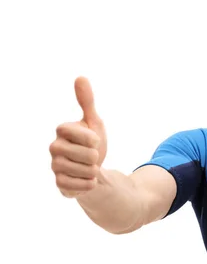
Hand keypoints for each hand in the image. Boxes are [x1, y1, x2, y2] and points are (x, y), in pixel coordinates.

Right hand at [49, 77, 107, 197]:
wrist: (93, 168)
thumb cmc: (92, 143)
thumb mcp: (94, 122)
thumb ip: (87, 102)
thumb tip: (80, 77)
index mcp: (62, 131)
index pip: (85, 135)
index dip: (94, 139)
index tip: (93, 139)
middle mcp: (54, 148)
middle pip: (88, 155)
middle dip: (97, 156)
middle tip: (91, 155)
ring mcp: (55, 167)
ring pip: (86, 171)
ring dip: (94, 170)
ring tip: (88, 167)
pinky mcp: (60, 184)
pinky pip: (82, 185)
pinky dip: (90, 183)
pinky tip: (86, 179)